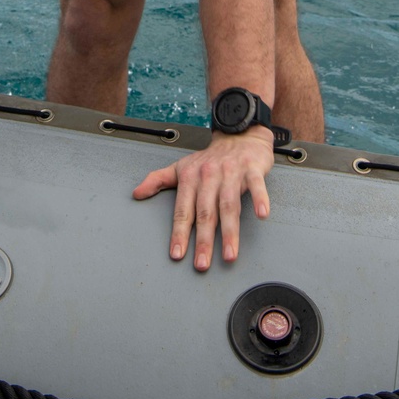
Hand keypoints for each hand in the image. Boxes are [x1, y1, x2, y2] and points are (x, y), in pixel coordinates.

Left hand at [132, 128, 272, 269]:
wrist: (238, 135)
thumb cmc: (210, 157)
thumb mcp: (181, 167)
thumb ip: (158, 180)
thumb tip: (136, 194)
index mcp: (191, 177)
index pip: (183, 210)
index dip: (180, 233)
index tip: (177, 254)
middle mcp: (209, 175)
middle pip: (206, 212)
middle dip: (204, 240)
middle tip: (202, 264)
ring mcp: (231, 172)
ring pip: (229, 205)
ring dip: (229, 232)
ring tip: (229, 255)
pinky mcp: (252, 169)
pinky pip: (256, 186)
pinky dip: (259, 199)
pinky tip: (262, 214)